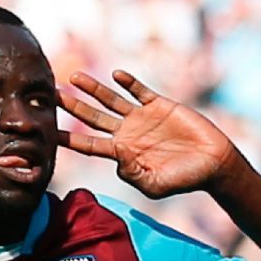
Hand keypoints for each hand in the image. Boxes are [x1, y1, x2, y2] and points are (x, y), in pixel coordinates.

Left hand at [58, 70, 240, 198]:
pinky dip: (128, 82)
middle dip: (72, 107)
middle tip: (51, 96)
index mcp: (122, 154)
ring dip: (93, 89)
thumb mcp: (156, 185)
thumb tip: (117, 160)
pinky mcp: (159, 105)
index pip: (88, 145)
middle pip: (92, 118)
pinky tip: (116, 75)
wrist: (213, 163)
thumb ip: (134, 175)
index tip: (48, 133)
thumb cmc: (184, 179)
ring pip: (111, 100)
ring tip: (74, 77)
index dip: (68, 139)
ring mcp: (142, 118)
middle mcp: (127, 134)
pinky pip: (140, 91)